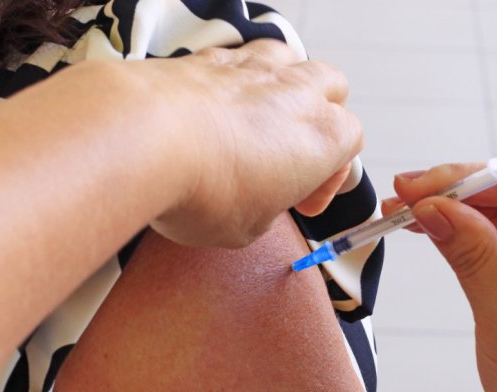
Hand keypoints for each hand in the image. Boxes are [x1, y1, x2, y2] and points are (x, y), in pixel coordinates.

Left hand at [142, 39, 361, 246]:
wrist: (145, 139)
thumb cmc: (202, 187)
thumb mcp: (245, 228)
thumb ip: (264, 211)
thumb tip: (255, 204)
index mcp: (323, 138)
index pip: (351, 143)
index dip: (330, 176)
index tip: (303, 199)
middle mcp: (297, 93)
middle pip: (333, 88)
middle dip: (321, 117)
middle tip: (290, 155)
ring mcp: (254, 68)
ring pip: (292, 60)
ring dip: (285, 87)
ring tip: (259, 121)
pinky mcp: (211, 57)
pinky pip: (239, 57)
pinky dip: (236, 79)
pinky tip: (216, 107)